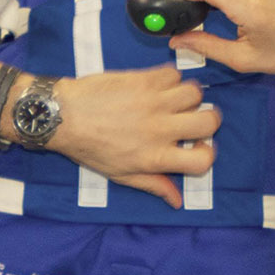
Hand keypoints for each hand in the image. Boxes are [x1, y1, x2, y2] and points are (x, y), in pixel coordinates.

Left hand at [42, 66, 219, 207]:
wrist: (64, 115)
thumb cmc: (89, 147)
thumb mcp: (121, 174)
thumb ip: (154, 184)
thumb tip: (178, 201)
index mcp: (156, 157)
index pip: (204, 159)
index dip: (206, 153)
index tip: (195, 147)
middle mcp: (160, 129)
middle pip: (210, 121)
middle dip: (207, 121)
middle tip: (190, 120)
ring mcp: (153, 101)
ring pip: (195, 92)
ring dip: (188, 97)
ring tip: (172, 101)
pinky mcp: (143, 79)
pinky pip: (173, 73)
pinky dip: (170, 79)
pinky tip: (156, 87)